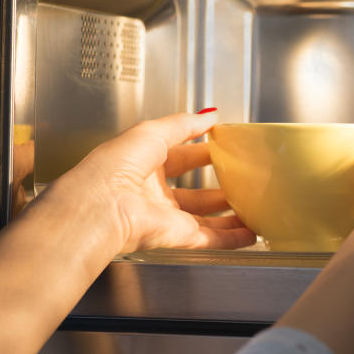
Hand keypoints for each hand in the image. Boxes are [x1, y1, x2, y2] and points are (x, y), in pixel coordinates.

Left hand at [50, 111, 254, 253]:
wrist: (101, 209)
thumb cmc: (115, 166)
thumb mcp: (152, 132)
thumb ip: (184, 124)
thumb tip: (210, 115)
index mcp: (144, 163)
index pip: (180, 155)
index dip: (202, 149)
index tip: (226, 144)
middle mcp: (153, 192)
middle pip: (193, 190)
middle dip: (218, 184)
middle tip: (243, 177)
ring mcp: (165, 216)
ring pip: (204, 216)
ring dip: (228, 214)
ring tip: (252, 207)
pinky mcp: (176, 237)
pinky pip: (209, 238)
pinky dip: (231, 238)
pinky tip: (249, 235)